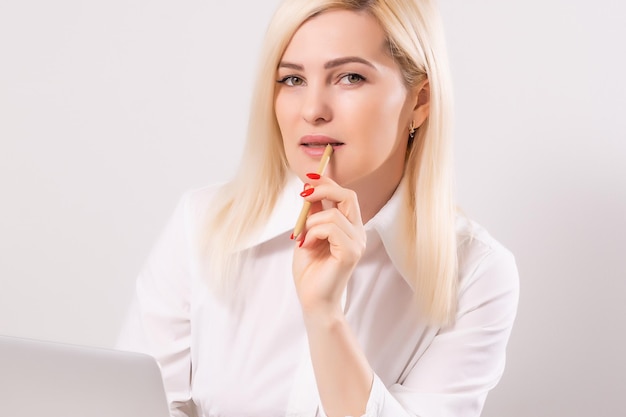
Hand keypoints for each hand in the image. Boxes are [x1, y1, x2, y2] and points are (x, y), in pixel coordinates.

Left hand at [292, 174, 366, 315]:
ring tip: (302, 239)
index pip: (346, 195)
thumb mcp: (307, 235)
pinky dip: (313, 233)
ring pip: (334, 214)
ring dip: (311, 223)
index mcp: (350, 228)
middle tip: (303, 195)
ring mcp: (357, 243)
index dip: (328, 183)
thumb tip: (308, 189)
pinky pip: (331, 228)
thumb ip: (312, 215)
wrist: (313, 301)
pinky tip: (306, 245)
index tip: (308, 178)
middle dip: (323, 189)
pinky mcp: (351, 252)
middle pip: (348, 196)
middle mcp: (358, 233)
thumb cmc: (310, 272)